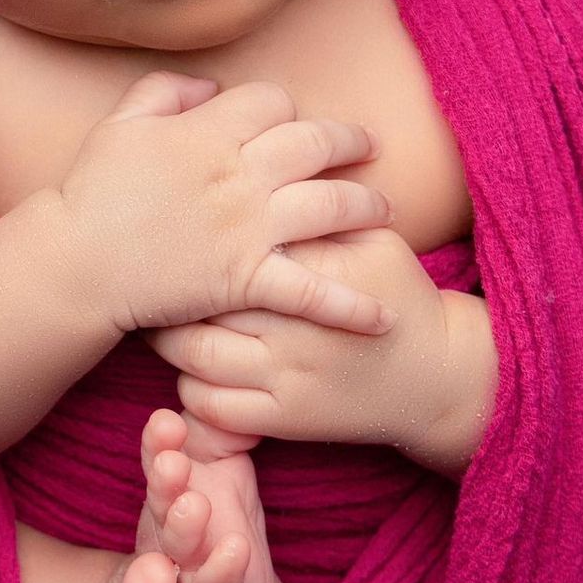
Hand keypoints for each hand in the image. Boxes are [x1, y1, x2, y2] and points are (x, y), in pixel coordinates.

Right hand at [50, 73, 398, 340]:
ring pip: (330, 205)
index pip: (272, 102)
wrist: (77, 264)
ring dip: (366, 206)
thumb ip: (162, 92)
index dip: (286, 109)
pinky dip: (351, 304)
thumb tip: (207, 88)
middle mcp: (239, 174)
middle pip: (316, 144)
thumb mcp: (118, 125)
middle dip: (350, 141)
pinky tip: (381, 314)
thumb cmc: (90, 194)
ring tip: (384, 211)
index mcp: (209, 133)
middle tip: (369, 147)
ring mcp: (249, 228)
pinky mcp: (248, 279)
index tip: (292, 122)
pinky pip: (312, 290)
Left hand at [148, 227, 498, 475]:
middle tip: (149, 267)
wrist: (434, 378)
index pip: (239, 246)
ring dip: (168, 337)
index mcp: (317, 272)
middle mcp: (297, 326)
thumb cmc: (397, 296)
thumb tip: (264, 163)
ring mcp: (286, 377)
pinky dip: (189, 387)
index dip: (195, 234)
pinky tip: (188, 366)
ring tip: (160, 316)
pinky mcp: (284, 420)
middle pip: (206, 300)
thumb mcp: (373, 239)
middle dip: (170, 285)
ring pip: (195, 357)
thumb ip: (322, 208)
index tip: (172, 223)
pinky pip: (212, 407)